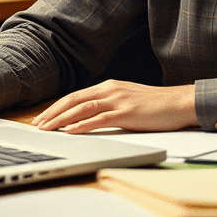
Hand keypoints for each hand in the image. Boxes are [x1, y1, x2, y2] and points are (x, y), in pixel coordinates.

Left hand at [32, 80, 197, 133]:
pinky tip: (70, 130)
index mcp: (109, 86)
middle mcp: (110, 90)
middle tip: (37, 125)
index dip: (57, 107)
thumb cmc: (156, 104)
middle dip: (52, 113)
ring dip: (61, 119)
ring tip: (47, 128)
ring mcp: (118, 100)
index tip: (43, 117)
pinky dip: (81, 125)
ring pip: (82, 108)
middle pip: (73, 100)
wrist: (179, 102)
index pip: (76, 96)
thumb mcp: (128, 99)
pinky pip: (99, 118)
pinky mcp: (126, 112)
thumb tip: (90, 115)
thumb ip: (110, 103)